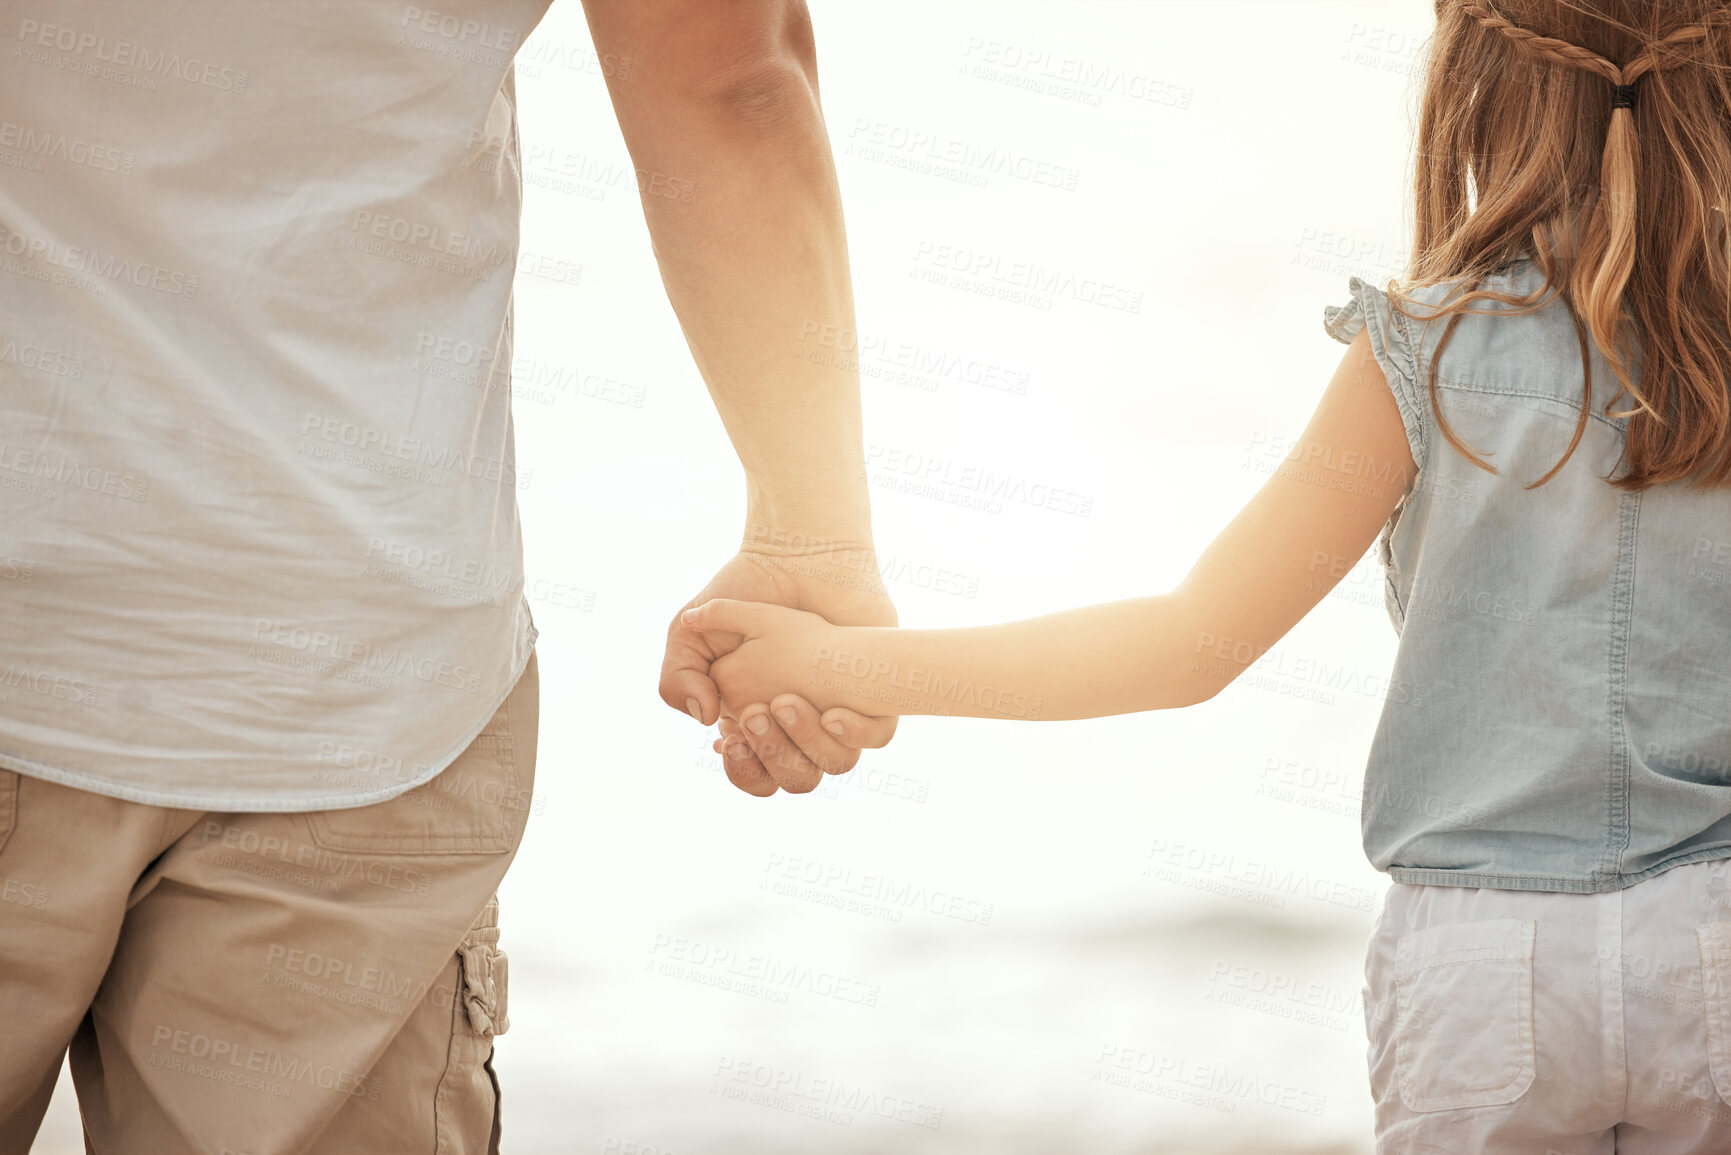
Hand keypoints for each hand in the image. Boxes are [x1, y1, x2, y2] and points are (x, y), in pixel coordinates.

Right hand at [659, 545, 897, 795]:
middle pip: (795, 778)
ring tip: (789, 700)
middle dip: (773, 754)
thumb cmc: (746, 592)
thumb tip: (706, 719)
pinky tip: (834, 712)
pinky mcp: (876, 690)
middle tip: (758, 710)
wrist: (797, 554)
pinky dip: (856, 733)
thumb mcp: (689, 634)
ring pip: (836, 764)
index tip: (733, 739)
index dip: (745, 771)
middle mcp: (803, 726)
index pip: (757, 777)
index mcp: (760, 723)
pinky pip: (876, 736)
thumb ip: (678, 679)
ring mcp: (840, 709)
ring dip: (808, 742)